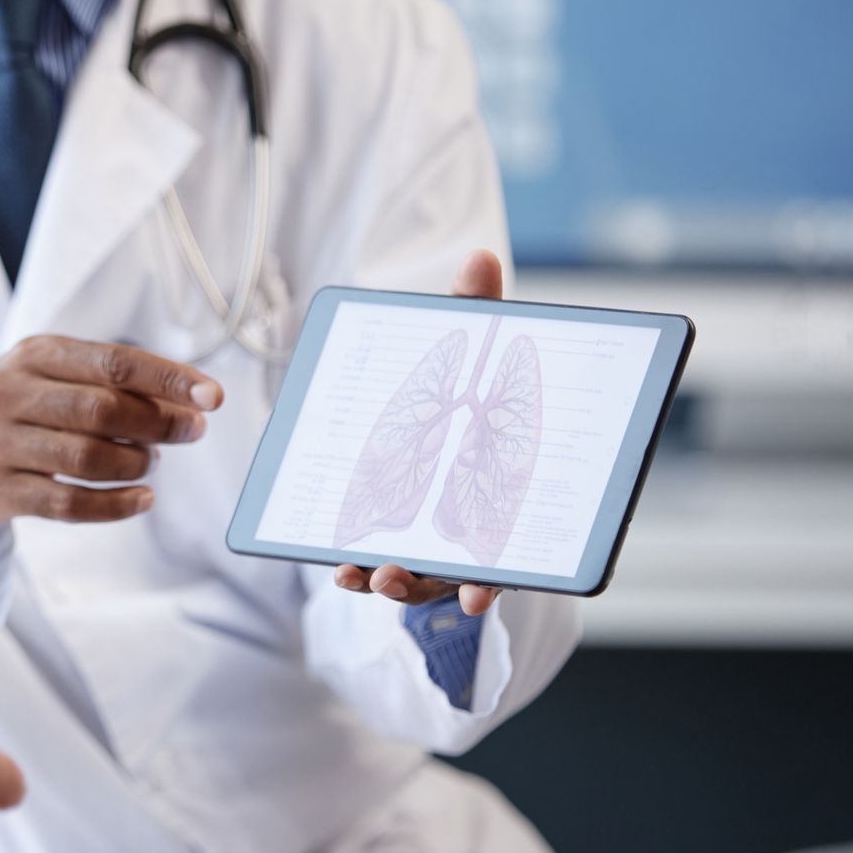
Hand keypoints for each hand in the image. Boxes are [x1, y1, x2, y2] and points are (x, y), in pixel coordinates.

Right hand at [0, 336, 223, 531]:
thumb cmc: (2, 412)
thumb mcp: (38, 376)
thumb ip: (100, 381)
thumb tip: (180, 400)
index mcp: (31, 354)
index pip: (113, 363)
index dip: (169, 380)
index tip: (211, 397)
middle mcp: (9, 393)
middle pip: (104, 410)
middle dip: (160, 424)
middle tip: (190, 433)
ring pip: (89, 458)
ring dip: (136, 465)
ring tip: (150, 463)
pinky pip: (69, 504)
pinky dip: (115, 506)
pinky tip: (140, 500)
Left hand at [334, 249, 508, 618]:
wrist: (440, 394)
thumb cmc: (469, 380)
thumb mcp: (472, 347)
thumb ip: (477, 311)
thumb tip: (479, 255)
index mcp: (506, 492)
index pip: (508, 546)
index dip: (494, 579)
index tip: (478, 597)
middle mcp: (478, 527)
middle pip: (459, 573)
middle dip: (427, 583)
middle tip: (394, 577)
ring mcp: (438, 541)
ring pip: (419, 578)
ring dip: (392, 582)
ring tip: (366, 573)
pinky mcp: (400, 539)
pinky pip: (388, 568)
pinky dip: (367, 575)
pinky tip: (343, 570)